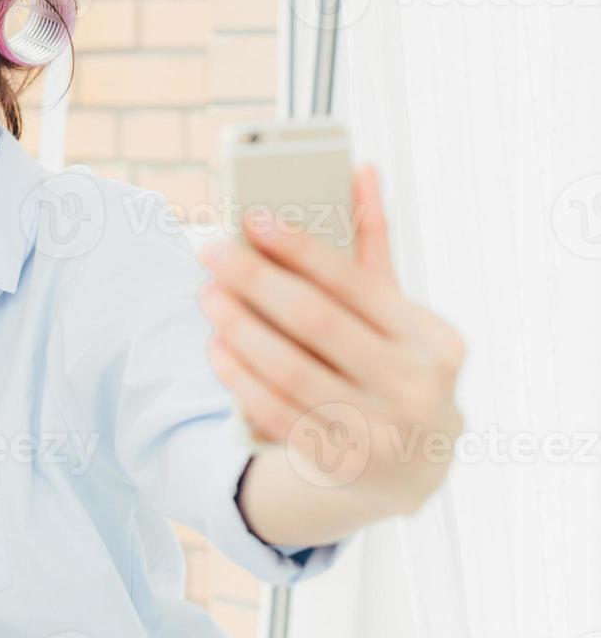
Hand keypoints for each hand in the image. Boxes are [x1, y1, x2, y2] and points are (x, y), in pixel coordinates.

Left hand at [194, 163, 466, 515]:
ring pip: (291, 371)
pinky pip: (276, 413)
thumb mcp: (399, 316)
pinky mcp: (339, 464)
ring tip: (206, 295)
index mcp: (431, 339)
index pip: (356, 283)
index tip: (253, 219)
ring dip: (239, 329)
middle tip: (210, 252)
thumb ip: (374, 249)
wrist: (415, 468)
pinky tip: (214, 348)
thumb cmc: (397, 367)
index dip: (301, 249)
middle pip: (317, 324)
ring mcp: (379, 431)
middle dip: (257, 282)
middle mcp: (413, 385)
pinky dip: (240, 378)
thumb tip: (360, 170)